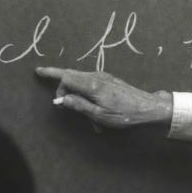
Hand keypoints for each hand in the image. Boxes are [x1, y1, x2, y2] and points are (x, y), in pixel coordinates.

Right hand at [35, 67, 172, 128]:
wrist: (148, 107)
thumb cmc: (125, 114)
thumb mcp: (99, 115)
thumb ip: (78, 106)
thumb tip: (60, 99)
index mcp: (92, 84)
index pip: (66, 77)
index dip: (54, 80)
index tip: (44, 80)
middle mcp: (96, 76)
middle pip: (71, 75)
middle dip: (60, 83)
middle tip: (49, 86)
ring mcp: (104, 76)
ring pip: (81, 80)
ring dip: (77, 95)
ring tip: (86, 117)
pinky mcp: (109, 80)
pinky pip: (91, 84)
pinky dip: (87, 95)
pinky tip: (95, 114)